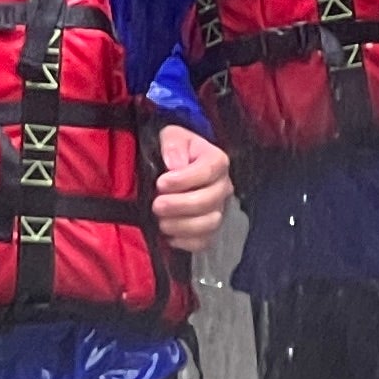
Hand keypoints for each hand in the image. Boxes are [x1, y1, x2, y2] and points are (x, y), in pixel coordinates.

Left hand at [153, 121, 233, 252]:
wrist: (171, 170)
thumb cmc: (174, 151)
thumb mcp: (171, 136)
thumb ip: (173, 143)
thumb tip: (175, 164)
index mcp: (216, 161)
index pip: (209, 171)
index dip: (185, 179)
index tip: (161, 183)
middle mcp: (222, 187)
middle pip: (209, 201)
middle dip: (180, 205)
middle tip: (156, 205)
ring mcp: (218, 210)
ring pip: (209, 224)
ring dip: (182, 225)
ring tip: (160, 221)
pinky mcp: (209, 230)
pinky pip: (204, 242)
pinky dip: (186, 242)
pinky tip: (168, 235)